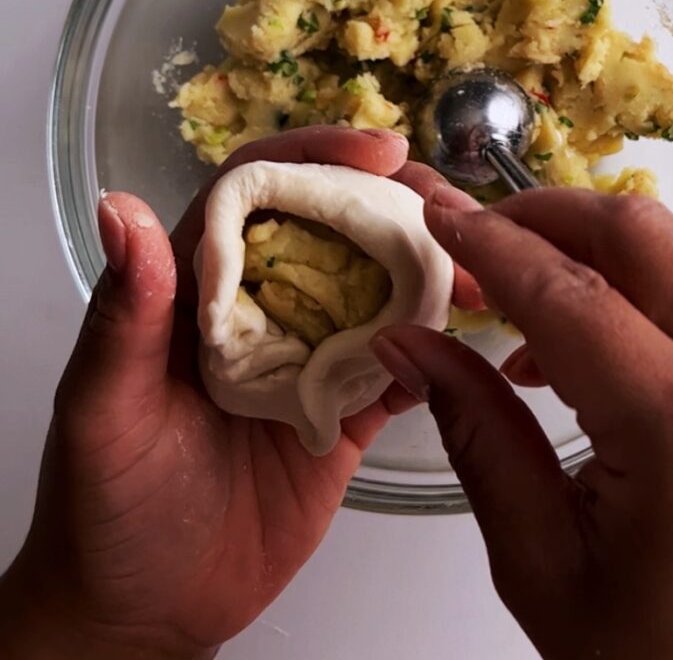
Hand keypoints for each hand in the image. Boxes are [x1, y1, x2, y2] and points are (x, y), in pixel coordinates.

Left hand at [0, 127, 477, 659]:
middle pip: (337, 227)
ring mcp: (313, 357)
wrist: (146, 611)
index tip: (378, 148)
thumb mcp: (105, 410)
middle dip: (395, 204)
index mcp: (202, 287)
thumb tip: (123, 207)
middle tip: (450, 205)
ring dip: (432, 270)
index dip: (317, 155)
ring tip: (480, 266)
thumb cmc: (107, 508)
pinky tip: (469, 339)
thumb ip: (125, 316)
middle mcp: (264, 307)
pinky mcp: (350, 412)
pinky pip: (404, 368)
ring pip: (382, 289)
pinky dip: (438, 351)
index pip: (261, 191)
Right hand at [372, 188, 672, 659]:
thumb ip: (474, 431)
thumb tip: (412, 345)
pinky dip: (628, 291)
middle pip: (639, 234)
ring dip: (587, 251)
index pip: (568, 293)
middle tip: (477, 237)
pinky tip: (568, 344)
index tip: (439, 216)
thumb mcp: (541, 560)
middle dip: (548, 215)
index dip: (492, 244)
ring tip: (510, 295)